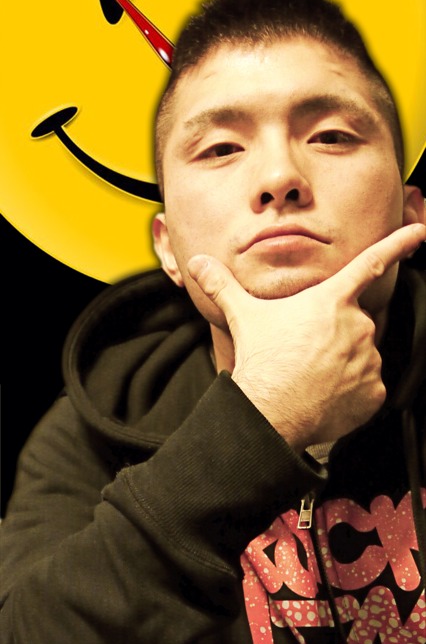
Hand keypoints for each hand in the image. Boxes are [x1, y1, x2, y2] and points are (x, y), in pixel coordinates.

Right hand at [188, 223, 424, 449]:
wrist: (271, 411)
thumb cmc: (263, 362)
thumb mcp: (243, 316)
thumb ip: (223, 286)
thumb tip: (198, 264)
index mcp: (331, 300)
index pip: (371, 263)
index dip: (399, 244)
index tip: (419, 232)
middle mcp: (357, 325)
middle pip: (353, 324)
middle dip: (334, 337)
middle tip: (305, 355)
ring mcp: (369, 360)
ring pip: (361, 358)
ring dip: (342, 366)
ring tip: (311, 378)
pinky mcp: (374, 392)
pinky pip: (367, 390)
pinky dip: (350, 394)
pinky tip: (325, 397)